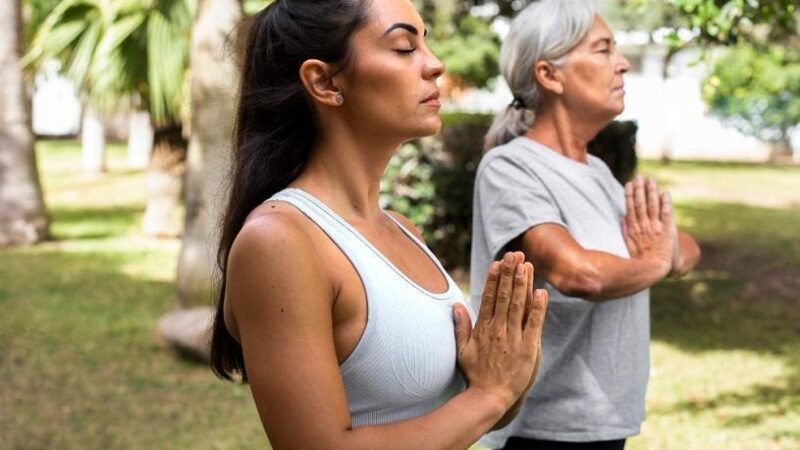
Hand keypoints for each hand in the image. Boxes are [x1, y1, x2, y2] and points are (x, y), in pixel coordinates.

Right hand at [452, 251, 547, 409]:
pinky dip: (538, 307)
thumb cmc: (475, 375)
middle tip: (515, 254)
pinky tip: (541, 292)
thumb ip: (460, 327)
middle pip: (505, 295)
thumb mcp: (462, 350)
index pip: (489, 297)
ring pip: (519, 305)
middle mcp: (498, 329)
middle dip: (510, 273)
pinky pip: (534, 323)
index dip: (494, 278)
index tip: (498, 262)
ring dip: (523, 283)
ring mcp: (513, 338)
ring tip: (527, 265)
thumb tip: (456, 305)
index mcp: (483, 328)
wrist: (489, 397)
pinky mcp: (528, 348)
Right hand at [622, 176, 674, 275]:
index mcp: (633, 228)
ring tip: (651, 180)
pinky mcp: (667, 230)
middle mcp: (643, 225)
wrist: (654, 268)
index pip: (630, 207)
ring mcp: (655, 227)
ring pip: (652, 205)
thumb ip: (625, 230)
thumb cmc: (640, 258)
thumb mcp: (628, 244)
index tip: (629, 183)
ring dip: (651, 191)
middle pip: (641, 203)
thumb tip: (622, 217)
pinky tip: (665, 193)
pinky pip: (666, 214)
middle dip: (640, 189)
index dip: (630, 194)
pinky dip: (665, 203)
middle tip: (641, 176)